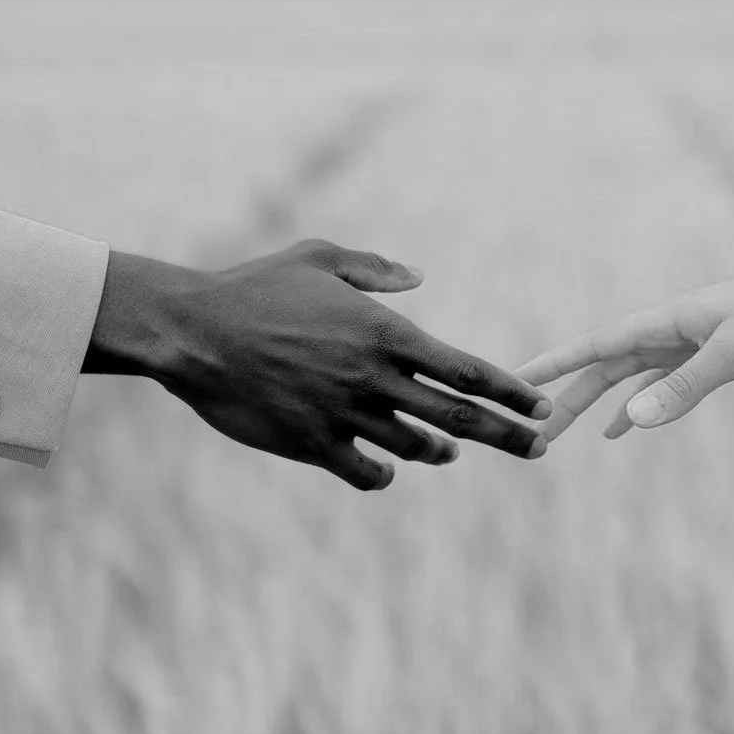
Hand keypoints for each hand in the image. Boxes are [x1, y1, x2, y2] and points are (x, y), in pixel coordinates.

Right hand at [88, 239, 552, 489]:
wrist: (192, 331)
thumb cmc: (253, 287)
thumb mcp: (318, 258)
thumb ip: (373, 270)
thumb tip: (418, 278)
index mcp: (385, 333)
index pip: (468, 372)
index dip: (512, 393)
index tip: (542, 408)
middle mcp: (373, 378)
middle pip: (459, 418)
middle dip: (507, 434)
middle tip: (538, 448)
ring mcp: (344, 415)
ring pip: (416, 447)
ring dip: (440, 451)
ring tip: (448, 451)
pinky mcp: (311, 444)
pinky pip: (365, 472)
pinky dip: (383, 475)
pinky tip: (386, 471)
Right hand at [516, 262, 733, 441]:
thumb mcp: (731, 356)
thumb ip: (682, 388)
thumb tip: (633, 420)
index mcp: (662, 321)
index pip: (594, 344)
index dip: (554, 362)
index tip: (517, 378)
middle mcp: (662, 331)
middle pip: (600, 367)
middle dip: (564, 396)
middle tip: (533, 428)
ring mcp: (679, 345)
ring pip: (621, 378)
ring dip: (590, 404)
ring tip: (558, 433)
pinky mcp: (699, 358)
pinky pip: (653, 385)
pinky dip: (632, 407)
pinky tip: (617, 430)